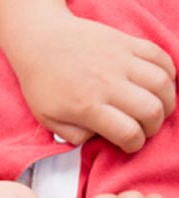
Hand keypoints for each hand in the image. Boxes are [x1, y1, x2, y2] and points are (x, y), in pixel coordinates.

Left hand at [0, 6, 175, 151]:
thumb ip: (74, 135)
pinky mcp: (128, 43)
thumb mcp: (48, 120)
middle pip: (151, 110)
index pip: (127, 132)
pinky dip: (169, 72)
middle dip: (154, 126)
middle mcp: (109, 84)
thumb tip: (98, 138)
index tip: (131, 145)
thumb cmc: (42, 83)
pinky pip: (161, 56)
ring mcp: (121, 61)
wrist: (42, 41)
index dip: (135, 144)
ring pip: (162, 83)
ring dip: (167, 101)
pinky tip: (162, 84)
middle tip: (146, 129)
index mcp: (88, 107)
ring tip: (159, 108)